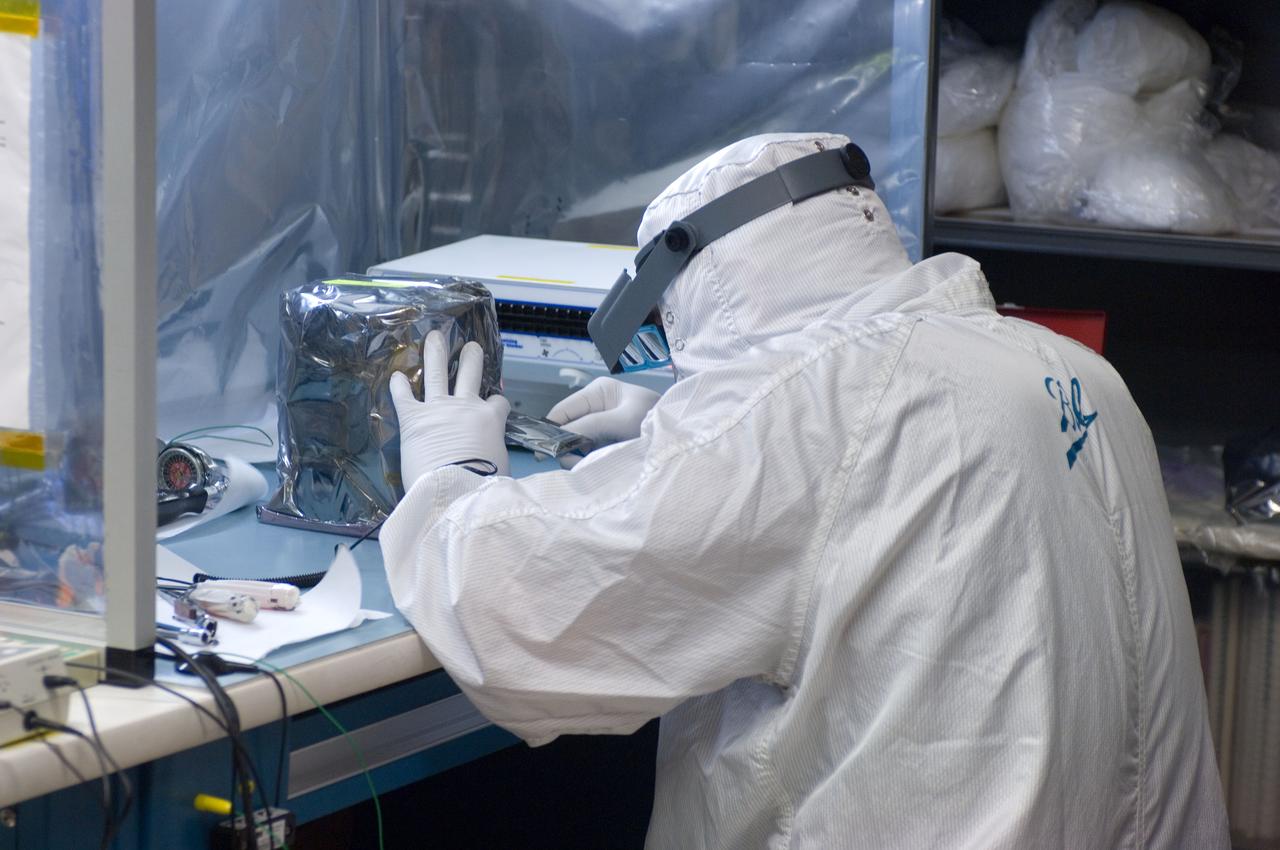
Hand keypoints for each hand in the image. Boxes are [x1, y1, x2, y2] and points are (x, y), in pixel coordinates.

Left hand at [390, 330, 509, 487]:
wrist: (456, 489)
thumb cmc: (484, 484)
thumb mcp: (502, 465)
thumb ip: (495, 453)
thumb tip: (491, 463)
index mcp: (491, 420)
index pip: (498, 403)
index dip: (496, 403)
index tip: (494, 405)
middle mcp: (466, 406)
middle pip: (470, 374)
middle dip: (471, 358)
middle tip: (471, 346)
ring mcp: (439, 408)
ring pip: (438, 373)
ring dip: (435, 353)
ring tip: (434, 337)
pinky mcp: (414, 418)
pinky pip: (405, 396)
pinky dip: (399, 386)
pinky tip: (396, 377)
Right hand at [546, 377, 659, 466]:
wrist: (683, 437)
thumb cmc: (656, 418)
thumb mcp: (623, 420)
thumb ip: (591, 427)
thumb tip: (559, 441)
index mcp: (598, 392)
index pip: (563, 411)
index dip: (550, 429)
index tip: (543, 450)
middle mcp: (596, 409)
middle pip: (567, 430)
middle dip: (566, 447)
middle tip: (572, 463)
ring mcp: (601, 428)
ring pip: (576, 445)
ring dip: (578, 458)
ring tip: (588, 466)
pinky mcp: (608, 445)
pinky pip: (589, 455)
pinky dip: (588, 463)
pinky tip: (596, 468)